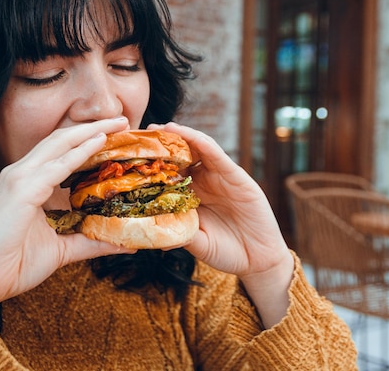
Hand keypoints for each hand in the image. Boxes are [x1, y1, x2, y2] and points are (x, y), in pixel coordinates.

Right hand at [0, 118, 134, 321]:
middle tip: (122, 119)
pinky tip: (99, 143)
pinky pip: (55, 167)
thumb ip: (90, 241)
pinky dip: (78, 152)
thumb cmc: (15, 264)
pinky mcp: (20, 191)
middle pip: (61, 139)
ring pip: (59, 145)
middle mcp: (21, 173)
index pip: (60, 151)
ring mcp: (18, 179)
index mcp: (27, 182)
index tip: (116, 134)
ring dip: (90, 132)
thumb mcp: (62, 249)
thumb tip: (124, 243)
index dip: (86, 139)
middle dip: (93, 127)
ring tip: (117, 123)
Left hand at [150, 122, 293, 326]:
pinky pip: (217, 155)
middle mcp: (203, 182)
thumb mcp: (196, 243)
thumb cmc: (226, 252)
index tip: (130, 157)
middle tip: (141, 133)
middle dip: (162, 144)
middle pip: (180, 156)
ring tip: (160, 128)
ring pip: (197, 149)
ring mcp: (219, 177)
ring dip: (180, 136)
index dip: (151, 165)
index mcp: (190, 196)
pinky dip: (201, 142)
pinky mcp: (236, 176)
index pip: (168, 174)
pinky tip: (187, 134)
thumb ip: (178, 234)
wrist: (258, 260)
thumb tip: (150, 232)